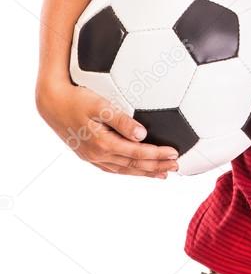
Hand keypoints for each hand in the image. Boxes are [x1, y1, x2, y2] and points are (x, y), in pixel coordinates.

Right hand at [36, 81, 179, 178]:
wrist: (51, 103)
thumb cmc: (77, 99)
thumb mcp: (100, 105)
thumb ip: (121, 120)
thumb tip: (142, 134)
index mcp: (103, 143)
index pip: (137, 153)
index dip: (157, 154)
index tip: (175, 152)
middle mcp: (98, 154)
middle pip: (133, 165)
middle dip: (156, 166)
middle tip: (176, 166)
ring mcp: (92, 157)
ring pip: (123, 170)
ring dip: (144, 172)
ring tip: (162, 174)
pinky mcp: (88, 155)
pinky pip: (112, 168)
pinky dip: (127, 171)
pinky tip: (135, 170)